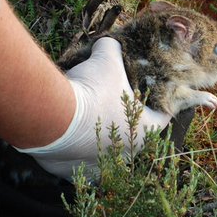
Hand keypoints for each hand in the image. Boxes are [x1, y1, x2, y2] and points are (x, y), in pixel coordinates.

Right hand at [16, 38, 171, 179]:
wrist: (52, 119)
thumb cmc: (91, 92)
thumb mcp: (106, 59)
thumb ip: (112, 49)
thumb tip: (108, 43)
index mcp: (145, 130)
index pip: (164, 115)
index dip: (160, 101)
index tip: (151, 91)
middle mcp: (127, 155)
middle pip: (133, 134)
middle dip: (125, 118)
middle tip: (113, 100)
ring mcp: (100, 168)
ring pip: (105, 151)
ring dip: (100, 137)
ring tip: (88, 118)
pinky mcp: (72, 173)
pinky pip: (77, 161)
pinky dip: (73, 150)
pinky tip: (67, 135)